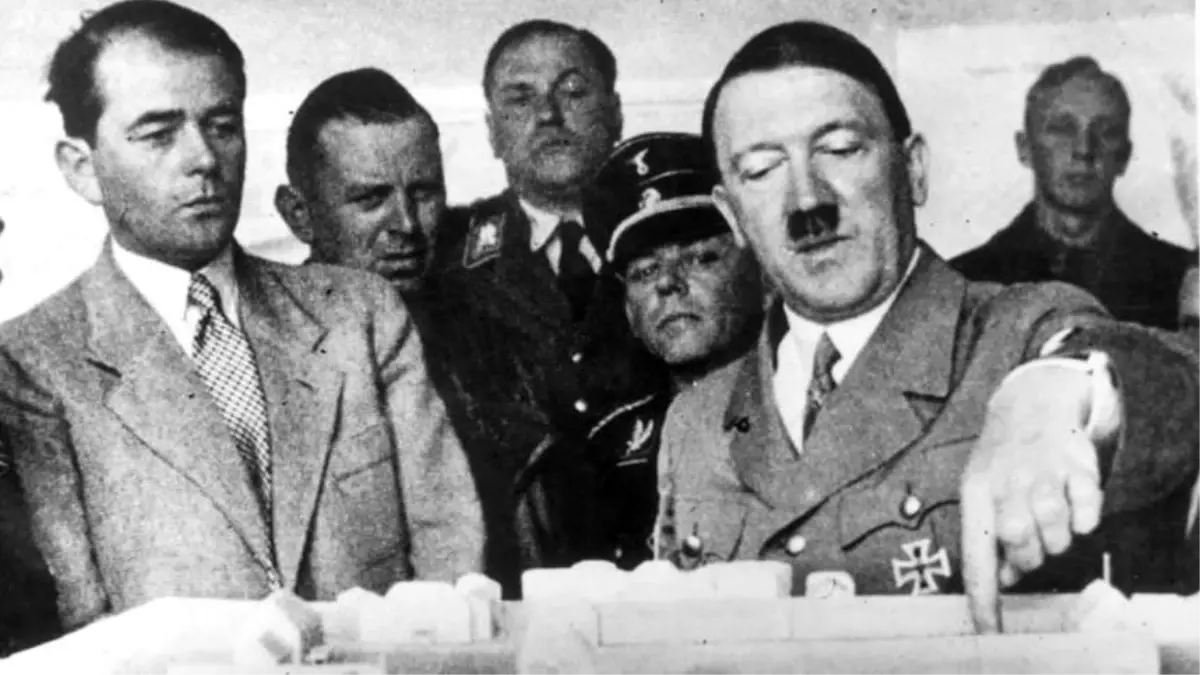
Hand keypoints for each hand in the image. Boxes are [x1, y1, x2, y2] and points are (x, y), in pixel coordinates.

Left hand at [961, 365, 1102, 632]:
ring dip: (1058, 539)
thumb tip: (1001, 579)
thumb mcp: (983, 493)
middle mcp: (1007, 481)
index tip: (988, 630)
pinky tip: (1075, 505)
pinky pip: (1088, 512)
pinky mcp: (1077, 464)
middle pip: (1019, 542)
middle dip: (1029, 557)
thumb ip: (988, 535)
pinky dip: (1085, 520)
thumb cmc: (1002, 462)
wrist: (1029, 405)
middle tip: (1032, 544)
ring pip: (1056, 531)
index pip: (975, 553)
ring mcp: (1043, 471)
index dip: (983, 596)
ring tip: (1052, 522)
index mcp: (976, 493)